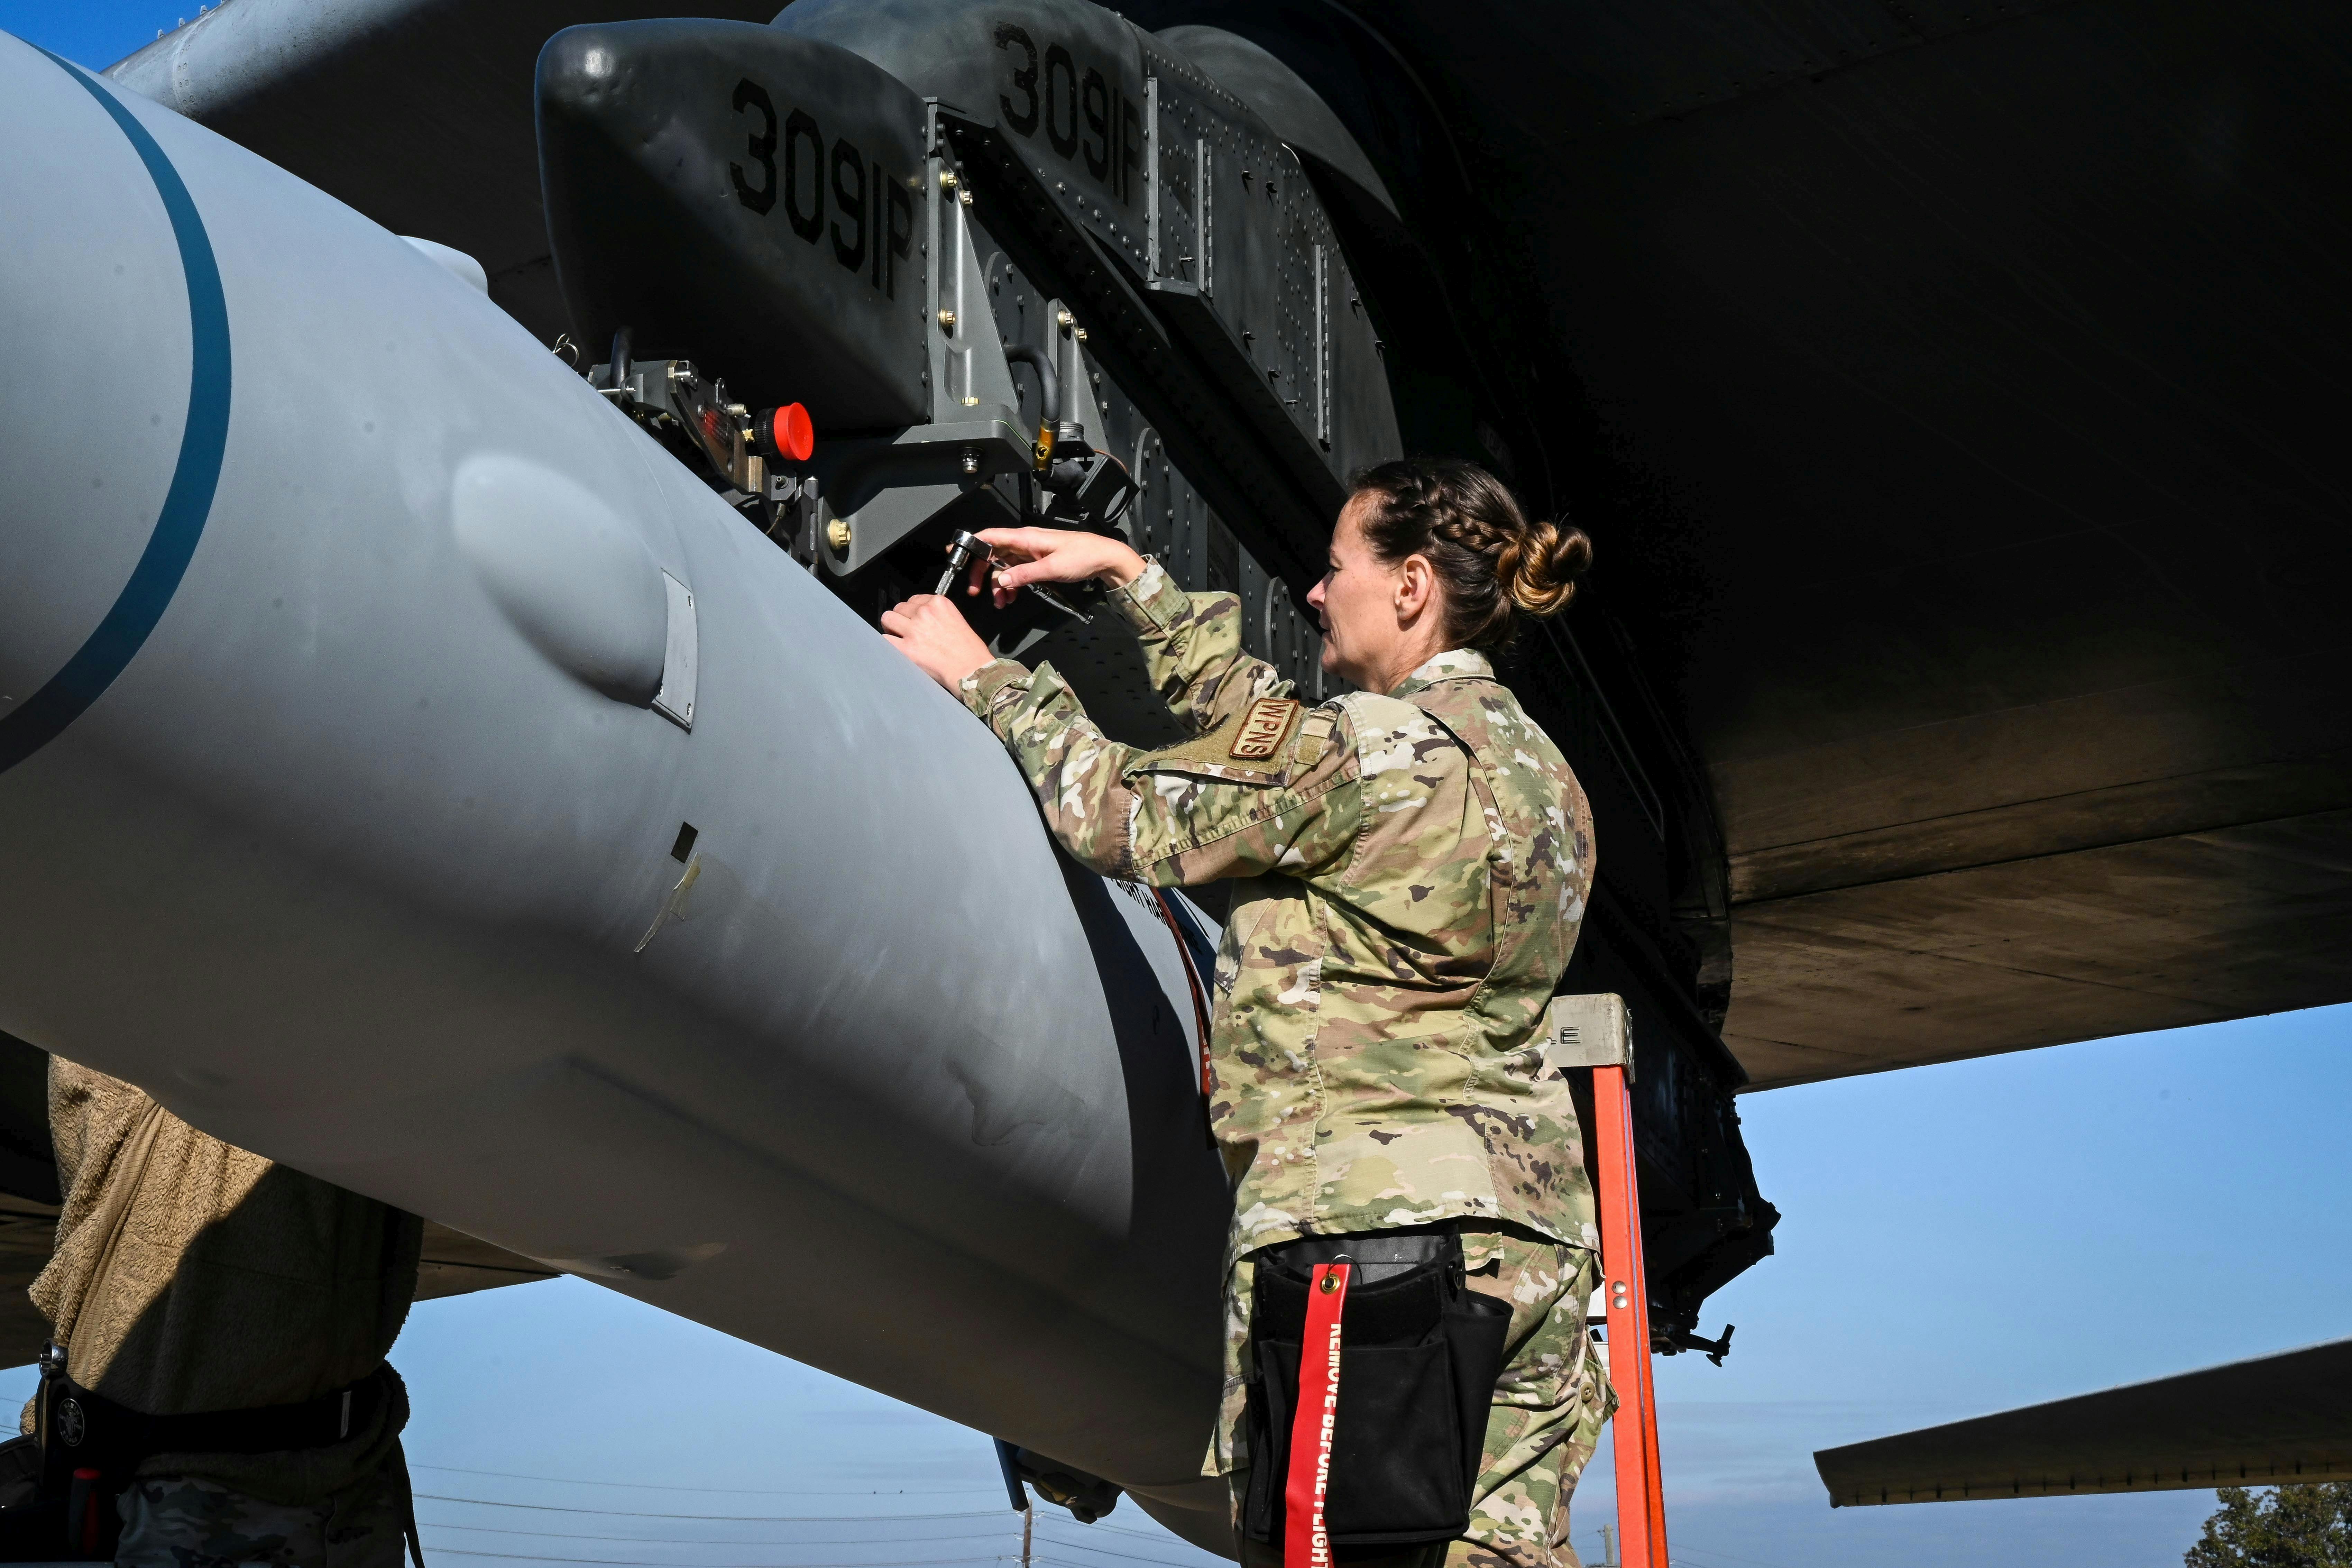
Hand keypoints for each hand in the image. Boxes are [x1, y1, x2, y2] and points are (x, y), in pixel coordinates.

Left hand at [880, 594, 994, 691]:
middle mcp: (924, 613)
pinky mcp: (906, 648)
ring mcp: (913, 630)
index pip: (914, 599)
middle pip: (899, 607)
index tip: (915, 619)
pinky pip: (884, 640)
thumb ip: (937, 614)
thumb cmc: (969, 650)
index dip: (913, 611)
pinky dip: (888, 643)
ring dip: (891, 627)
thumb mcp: (957, 619)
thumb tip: (921, 617)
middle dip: (902, 618)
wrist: (971, 670)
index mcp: (939, 603)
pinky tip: (896, 648)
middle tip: (907, 630)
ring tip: (898, 637)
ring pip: (887, 619)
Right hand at [967, 528, 1144, 608]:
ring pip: (1004, 567)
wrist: (1104, 558)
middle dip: (982, 573)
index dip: (970, 543)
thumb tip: (1003, 580)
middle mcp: (1025, 543)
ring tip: (1000, 602)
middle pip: (992, 554)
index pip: (990, 536)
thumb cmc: (1083, 556)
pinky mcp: (1036, 562)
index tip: (955, 552)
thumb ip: (1025, 575)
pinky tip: (1011, 598)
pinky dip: (1011, 585)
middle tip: (975, 590)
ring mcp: (1030, 553)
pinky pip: (1016, 573)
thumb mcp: (1052, 568)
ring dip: (999, 585)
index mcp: (1026, 538)